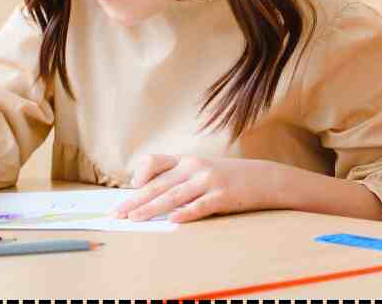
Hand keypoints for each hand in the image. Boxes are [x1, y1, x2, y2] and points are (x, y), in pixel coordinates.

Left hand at [113, 154, 274, 222]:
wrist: (263, 178)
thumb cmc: (227, 177)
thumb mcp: (201, 170)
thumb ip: (178, 177)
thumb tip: (148, 192)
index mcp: (187, 160)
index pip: (156, 161)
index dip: (141, 173)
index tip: (130, 187)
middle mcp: (195, 167)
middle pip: (159, 184)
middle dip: (135, 200)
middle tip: (118, 213)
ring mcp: (209, 181)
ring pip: (174, 196)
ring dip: (151, 208)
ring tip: (135, 218)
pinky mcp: (222, 197)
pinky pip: (200, 206)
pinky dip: (185, 213)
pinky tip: (173, 220)